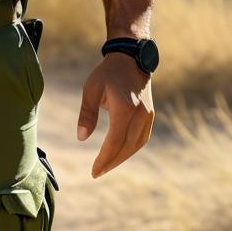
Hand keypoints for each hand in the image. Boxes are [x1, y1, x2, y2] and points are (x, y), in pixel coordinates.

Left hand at [76, 52, 154, 178]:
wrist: (131, 58)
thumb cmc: (108, 73)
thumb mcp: (91, 89)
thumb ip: (87, 114)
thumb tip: (81, 138)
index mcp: (124, 107)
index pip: (115, 141)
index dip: (104, 158)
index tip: (94, 171)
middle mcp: (140, 114)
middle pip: (127, 147)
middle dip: (112, 162)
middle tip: (97, 172)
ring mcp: (148, 115)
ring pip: (136, 145)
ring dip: (122, 157)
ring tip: (106, 165)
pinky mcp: (150, 114)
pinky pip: (142, 138)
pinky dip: (130, 148)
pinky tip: (119, 153)